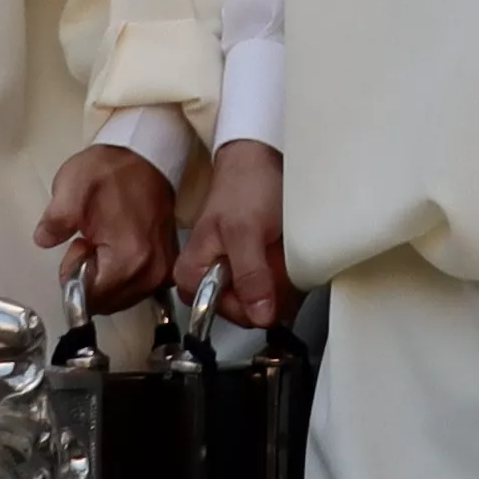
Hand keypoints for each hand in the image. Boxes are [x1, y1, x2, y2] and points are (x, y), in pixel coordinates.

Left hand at [35, 144, 175, 313]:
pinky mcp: (166, 268)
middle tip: (90, 241)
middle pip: (106, 303)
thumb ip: (55, 220)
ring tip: (104, 241)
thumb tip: (43, 240)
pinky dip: (120, 276)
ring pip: (120, 299)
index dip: (75, 275)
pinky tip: (118, 248)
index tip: (78, 245)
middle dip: (90, 279)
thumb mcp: (72, 187)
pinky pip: (135, 289)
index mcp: (129, 259)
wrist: (148, 157)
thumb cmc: (112, 171)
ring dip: (104, 279)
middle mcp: (151, 273)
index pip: (91, 299)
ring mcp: (163, 272)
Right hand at [178, 141, 292, 328]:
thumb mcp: (246, 232)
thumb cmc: (243, 187)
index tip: (268, 275)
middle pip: (249, 313)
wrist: (259, 161)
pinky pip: (274, 292)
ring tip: (277, 249)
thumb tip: (259, 316)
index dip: (255, 302)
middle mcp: (207, 284)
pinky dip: (286, 277)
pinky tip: (282, 254)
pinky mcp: (250, 274)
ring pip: (265, 305)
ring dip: (281, 282)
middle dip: (271, 289)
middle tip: (274, 254)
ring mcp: (230, 280)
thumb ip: (250, 276)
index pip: (228, 316)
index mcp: (192, 278)